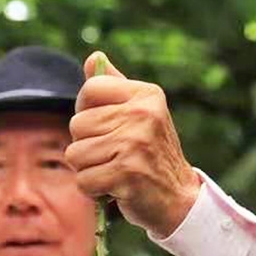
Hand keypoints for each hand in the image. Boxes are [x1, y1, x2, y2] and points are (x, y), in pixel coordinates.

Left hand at [67, 53, 198, 233]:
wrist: (179, 198)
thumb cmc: (151, 153)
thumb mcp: (139, 113)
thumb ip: (114, 86)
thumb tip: (94, 57)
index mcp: (147, 95)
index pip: (90, 90)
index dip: (88, 112)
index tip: (108, 126)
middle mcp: (144, 115)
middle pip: (77, 125)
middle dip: (88, 145)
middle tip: (117, 154)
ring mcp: (136, 144)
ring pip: (75, 154)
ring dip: (90, 169)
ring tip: (116, 170)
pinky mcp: (128, 174)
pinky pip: (83, 180)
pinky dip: (95, 190)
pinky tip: (117, 188)